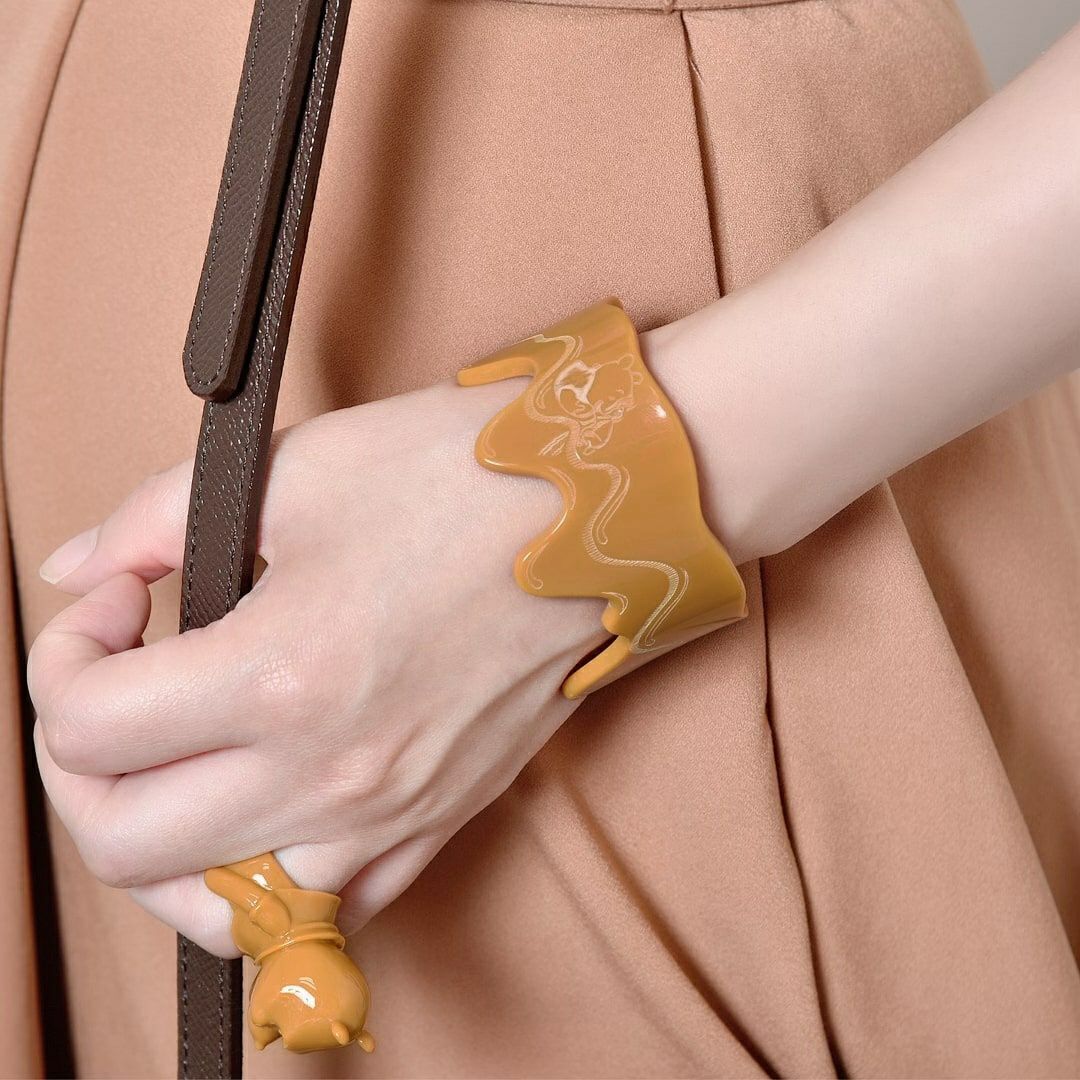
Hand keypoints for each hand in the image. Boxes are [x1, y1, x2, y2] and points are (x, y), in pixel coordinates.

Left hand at [28, 379, 605, 955]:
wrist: (600, 510)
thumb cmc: (461, 478)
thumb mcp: (294, 470)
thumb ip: (153, 519)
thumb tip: (79, 569)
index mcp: (284, 672)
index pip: (88, 729)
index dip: (65, 656)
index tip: (120, 605)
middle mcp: (332, 772)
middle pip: (121, 844)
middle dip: (79, 767)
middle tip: (117, 690)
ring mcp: (391, 814)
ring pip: (215, 914)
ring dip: (160, 851)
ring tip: (173, 773)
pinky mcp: (441, 822)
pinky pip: (328, 912)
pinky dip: (264, 883)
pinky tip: (264, 810)